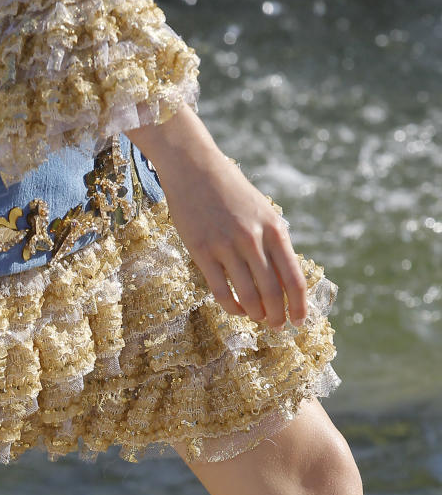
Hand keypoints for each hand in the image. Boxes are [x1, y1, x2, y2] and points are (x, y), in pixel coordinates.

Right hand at [127, 105, 308, 328]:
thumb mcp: (261, 210)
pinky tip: (236, 310)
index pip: (294, 278)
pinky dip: (232, 307)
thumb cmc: (229, 189)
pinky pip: (220, 290)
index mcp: (273, 229)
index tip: (300, 321)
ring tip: (258, 320)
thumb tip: (284, 278)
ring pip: (248, 295)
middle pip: (272, 292)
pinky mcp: (201, 251)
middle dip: (278, 316)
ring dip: (256, 315)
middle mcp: (252, 239)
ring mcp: (226, 246)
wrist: (194, 168)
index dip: (300, 306)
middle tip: (278, 326)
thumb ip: (273, 240)